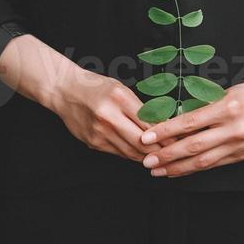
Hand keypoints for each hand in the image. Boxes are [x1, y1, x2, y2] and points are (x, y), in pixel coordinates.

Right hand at [0, 35, 176, 163]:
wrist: (64, 91)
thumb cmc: (95, 86)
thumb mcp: (120, 89)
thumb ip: (138, 106)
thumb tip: (160, 124)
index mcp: (119, 98)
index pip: (148, 122)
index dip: (166, 135)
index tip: (179, 139)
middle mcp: (109, 116)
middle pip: (141, 141)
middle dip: (160, 150)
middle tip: (174, 153)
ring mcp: (99, 133)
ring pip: (130, 152)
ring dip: (147, 156)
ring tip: (161, 157)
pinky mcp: (93, 143)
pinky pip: (118, 153)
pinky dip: (131, 155)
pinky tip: (140, 155)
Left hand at [137, 79, 243, 177]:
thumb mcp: (227, 92)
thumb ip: (205, 105)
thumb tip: (177, 118)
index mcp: (226, 108)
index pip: (190, 122)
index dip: (167, 131)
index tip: (148, 136)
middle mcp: (232, 129)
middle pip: (194, 146)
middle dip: (168, 155)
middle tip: (147, 161)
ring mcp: (237, 145)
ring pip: (202, 161)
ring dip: (177, 167)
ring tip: (158, 171)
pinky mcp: (241, 156)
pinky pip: (214, 165)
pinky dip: (194, 169)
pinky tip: (180, 171)